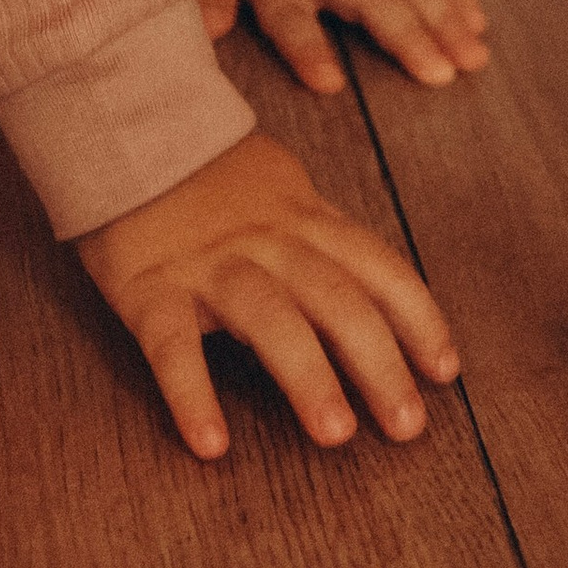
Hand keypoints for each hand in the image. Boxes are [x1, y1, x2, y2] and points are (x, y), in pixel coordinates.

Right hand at [75, 131, 459, 460]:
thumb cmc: (210, 173)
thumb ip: (323, 236)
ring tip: (336, 436)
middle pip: (335, 297)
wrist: (122, 125)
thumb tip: (378, 289)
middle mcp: (265, 239)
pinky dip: (192, 392)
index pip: (376, 266)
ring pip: (268, 316)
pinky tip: (210, 442)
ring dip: (307, 375)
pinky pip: (172, 344)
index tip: (445, 371)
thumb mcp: (280, 186)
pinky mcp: (149, 287)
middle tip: (407, 427)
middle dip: (378, 363)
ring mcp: (207, 263)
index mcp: (302, 217)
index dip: (417, 318)